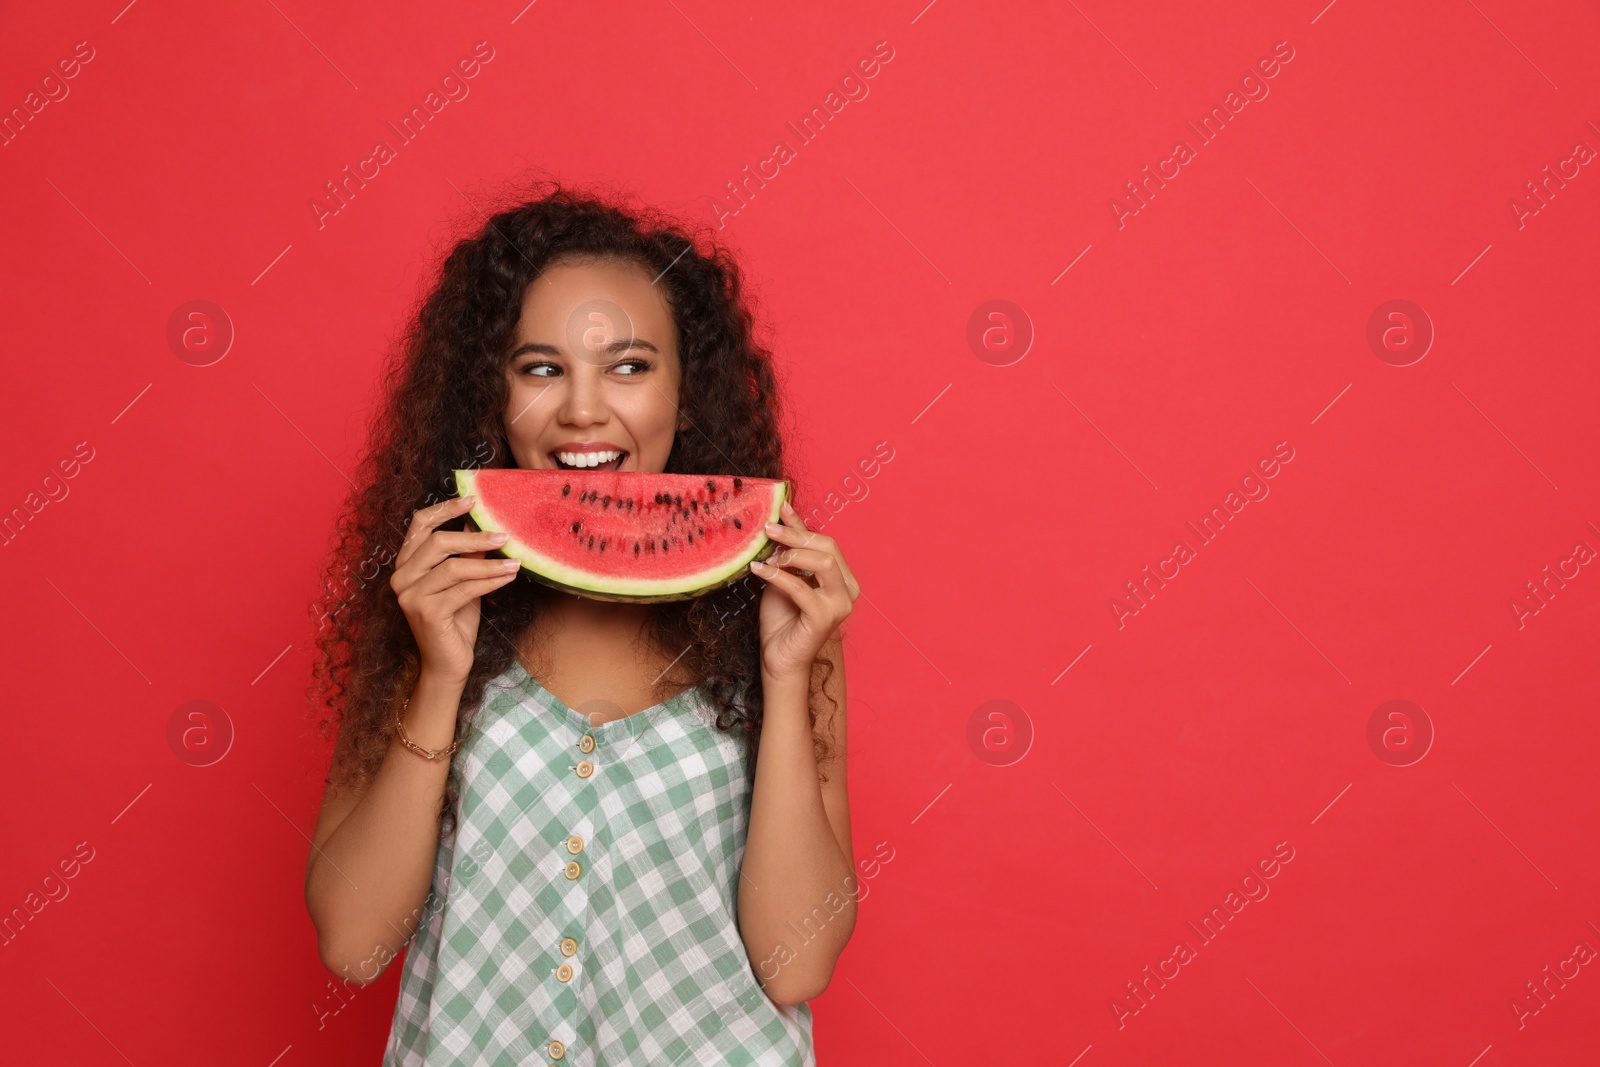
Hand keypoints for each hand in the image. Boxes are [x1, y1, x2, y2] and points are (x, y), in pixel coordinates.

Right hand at [390, 495, 520, 685]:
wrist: (448, 663)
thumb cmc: (456, 620)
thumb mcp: (463, 581)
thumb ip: (467, 554)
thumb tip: (481, 523)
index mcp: (406, 564)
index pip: (419, 525)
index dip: (445, 509)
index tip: (472, 500)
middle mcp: (401, 577)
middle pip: (437, 542)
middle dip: (474, 536)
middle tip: (504, 535)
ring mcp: (410, 596)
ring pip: (453, 567)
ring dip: (488, 563)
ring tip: (514, 561)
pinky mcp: (426, 612)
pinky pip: (464, 589)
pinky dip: (489, 581)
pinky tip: (508, 576)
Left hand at [748, 500, 860, 681]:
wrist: (779, 658)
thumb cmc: (782, 619)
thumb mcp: (785, 576)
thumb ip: (790, 551)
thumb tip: (783, 517)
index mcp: (844, 579)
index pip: (827, 543)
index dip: (802, 526)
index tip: (780, 510)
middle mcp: (848, 590)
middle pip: (827, 548)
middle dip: (795, 535)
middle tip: (768, 530)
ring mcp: (840, 605)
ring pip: (823, 563)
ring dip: (791, 554)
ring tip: (767, 557)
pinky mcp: (825, 617)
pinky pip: (801, 587)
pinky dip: (778, 575)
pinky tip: (759, 570)